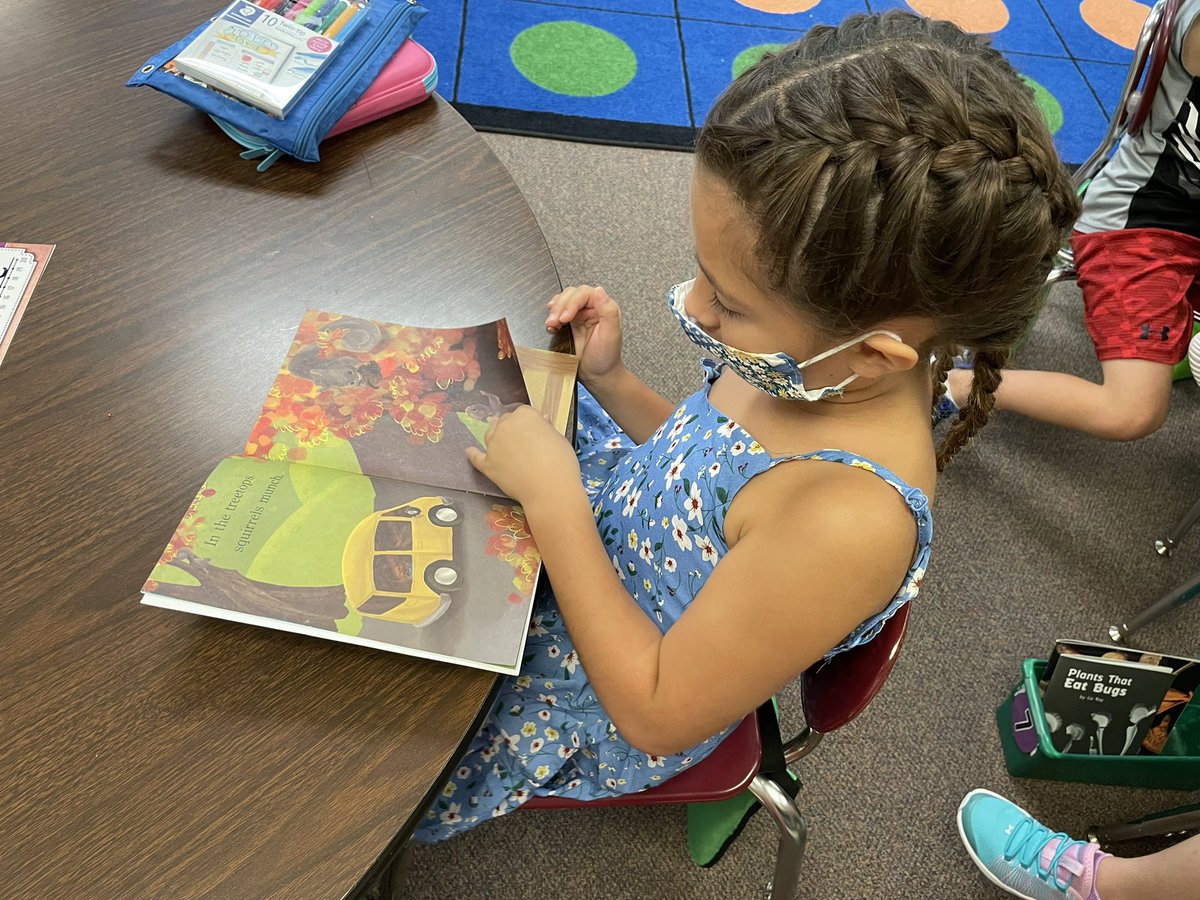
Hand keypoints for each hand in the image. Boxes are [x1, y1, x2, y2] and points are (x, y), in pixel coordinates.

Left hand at [465, 405, 582, 508]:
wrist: (549, 490)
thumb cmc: (560, 464)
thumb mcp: (559, 439)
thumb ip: (546, 429)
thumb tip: (541, 422)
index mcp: (525, 416)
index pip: (524, 413)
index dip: (530, 423)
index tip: (535, 431)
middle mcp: (505, 426)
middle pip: (505, 422)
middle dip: (512, 429)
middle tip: (522, 441)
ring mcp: (493, 445)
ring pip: (490, 435)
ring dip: (495, 437)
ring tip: (499, 442)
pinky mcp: (487, 464)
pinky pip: (476, 457)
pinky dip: (472, 454)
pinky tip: (469, 451)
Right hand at [545, 285, 623, 387]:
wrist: (597, 376)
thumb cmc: (606, 358)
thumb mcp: (611, 335)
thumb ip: (608, 311)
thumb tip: (599, 291)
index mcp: (604, 308)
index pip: (585, 294)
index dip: (572, 302)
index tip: (565, 317)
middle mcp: (592, 308)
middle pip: (571, 295)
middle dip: (560, 307)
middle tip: (555, 322)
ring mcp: (579, 315)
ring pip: (563, 302)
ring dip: (554, 310)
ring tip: (551, 323)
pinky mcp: (569, 324)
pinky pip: (558, 313)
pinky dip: (552, 316)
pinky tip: (551, 324)